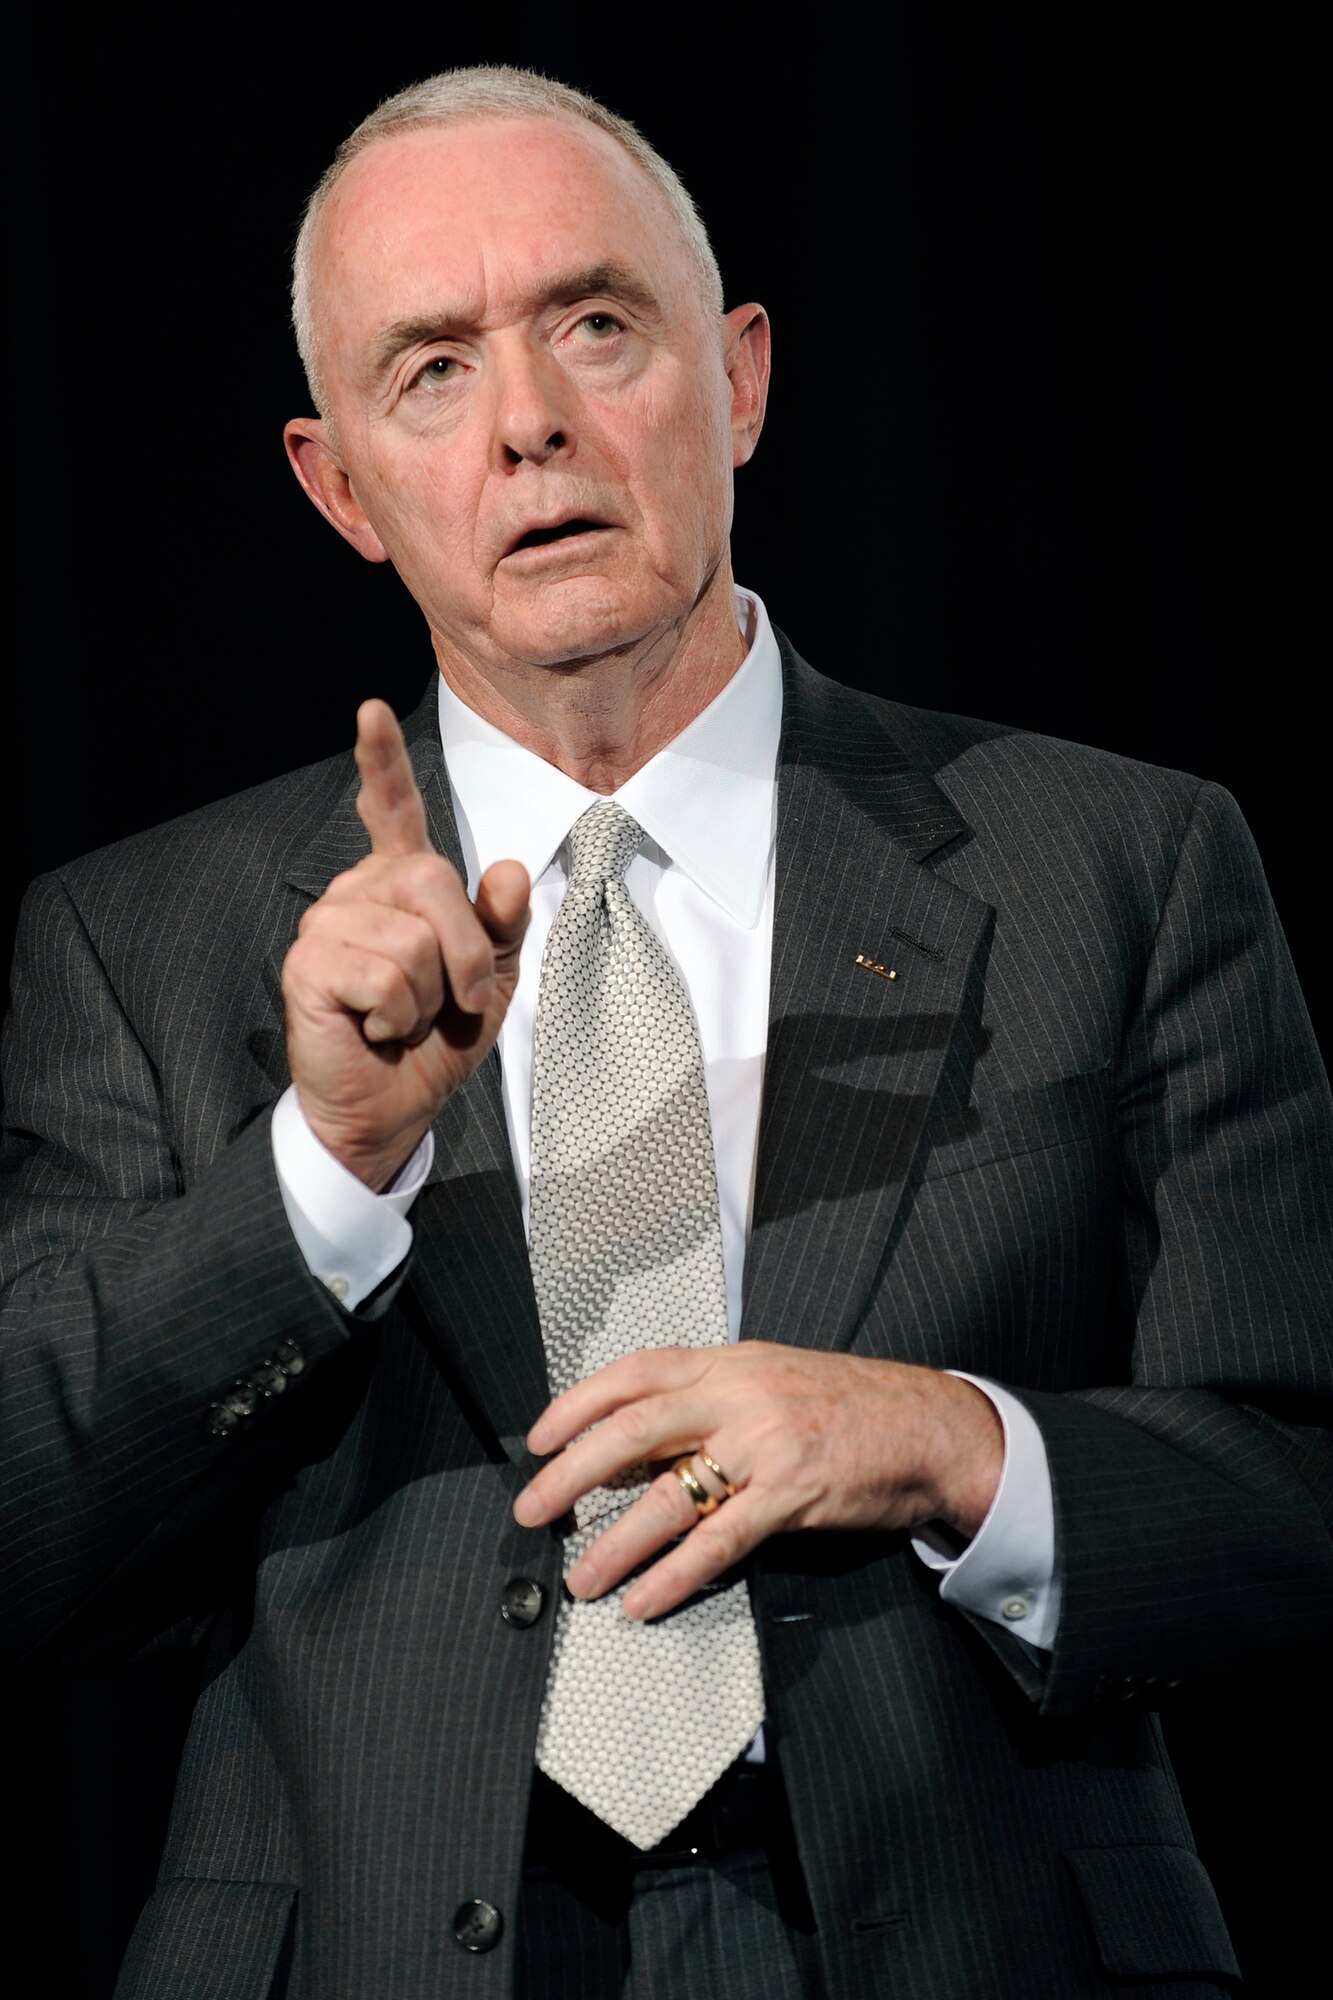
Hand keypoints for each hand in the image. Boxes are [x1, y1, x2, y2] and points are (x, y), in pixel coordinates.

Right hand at [281, 699, 528, 1188]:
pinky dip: (399, 1016)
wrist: (393, 1106)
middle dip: (465, 953)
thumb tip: (505, 869)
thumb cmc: (437, 1040)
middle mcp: (357, 893)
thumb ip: (501, 924)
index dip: (381, 763)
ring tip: (404, 1018)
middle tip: (454, 1003)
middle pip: (432, 880)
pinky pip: (386, 976)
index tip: (370, 712)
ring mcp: (327, 925)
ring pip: (413, 938)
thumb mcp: (491, 979)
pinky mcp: (309, 965)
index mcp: (400, 885)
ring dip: (430, 997)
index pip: (391, 811)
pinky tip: (375, 1028)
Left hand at [513, 1344, 1003, 1619]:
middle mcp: (739, 1397)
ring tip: (582, 1575)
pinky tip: (644, 1599)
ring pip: (668, 1495)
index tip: (539, 1439)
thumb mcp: (767, 1378)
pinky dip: (674, 1575)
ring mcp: (765, 1446)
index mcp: (728, 1363)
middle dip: (571, 1474)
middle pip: (632, 1430)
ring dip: (614, 1542)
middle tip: (534, 1509)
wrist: (927, 1425)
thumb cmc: (847, 1403)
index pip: (633, 1372)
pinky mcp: (792, 1496)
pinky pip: (719, 1542)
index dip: (576, 1404)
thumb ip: (703, 1405)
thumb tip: (635, 1447)